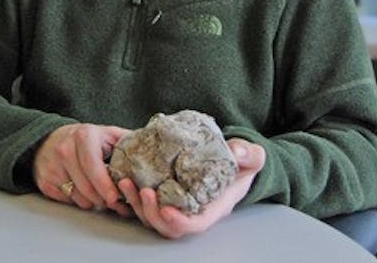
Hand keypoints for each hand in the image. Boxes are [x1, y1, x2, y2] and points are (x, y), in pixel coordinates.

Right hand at [33, 122, 130, 215]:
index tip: (115, 198)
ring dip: (91, 201)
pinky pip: (66, 201)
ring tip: (98, 193)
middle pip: (87, 187)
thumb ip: (129, 142)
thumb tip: (154, 152)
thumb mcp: (107, 134)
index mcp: (84, 137)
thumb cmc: (84, 139)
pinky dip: (77, 200)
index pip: (94, 167)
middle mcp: (64, 150)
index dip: (105, 185)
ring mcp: (52, 166)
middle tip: (112, 199)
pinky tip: (82, 190)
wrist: (48, 139)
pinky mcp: (44, 181)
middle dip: (102, 198)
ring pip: (78, 197)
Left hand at [117, 138, 265, 238]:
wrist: (234, 158)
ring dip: (137, 205)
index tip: (166, 210)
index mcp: (215, 206)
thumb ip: (248, 154)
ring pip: (154, 217)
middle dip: (153, 213)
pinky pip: (147, 202)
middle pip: (169, 226)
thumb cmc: (243, 161)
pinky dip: (133, 195)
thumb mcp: (252, 156)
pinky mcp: (166, 193)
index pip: (196, 224)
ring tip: (126, 184)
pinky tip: (124, 179)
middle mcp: (194, 210)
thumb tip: (237, 151)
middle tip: (142, 191)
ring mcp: (178, 203)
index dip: (180, 221)